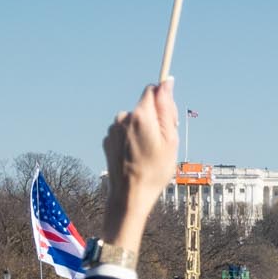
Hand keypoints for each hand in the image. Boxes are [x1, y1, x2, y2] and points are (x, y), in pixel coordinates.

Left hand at [101, 80, 178, 242]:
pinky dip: (131, 140)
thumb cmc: (154, 170)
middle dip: (155, 118)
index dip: (164, 101)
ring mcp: (112, 129)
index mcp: (140, 115)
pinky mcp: (107, 140)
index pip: (152, 90)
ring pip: (134, 120)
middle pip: (144, 106)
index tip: (170, 118)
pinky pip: (124, 132)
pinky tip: (135, 158)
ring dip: (142, 131)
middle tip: (162, 143)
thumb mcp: (170, 138)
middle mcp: (123, 117)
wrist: (129, 196)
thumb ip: (167, 107)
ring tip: (148, 154)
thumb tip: (167, 82)